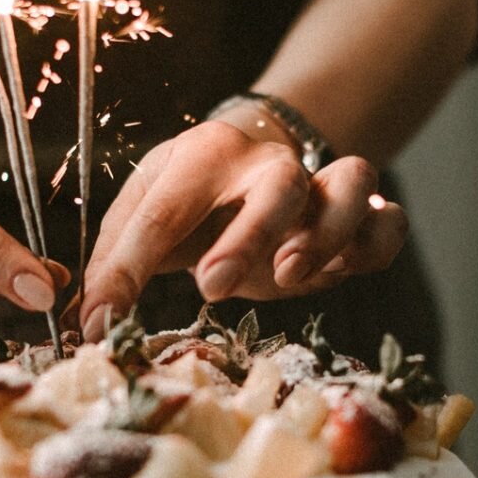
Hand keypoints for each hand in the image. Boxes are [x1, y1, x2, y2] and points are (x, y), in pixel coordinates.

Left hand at [80, 120, 405, 338]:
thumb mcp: (142, 212)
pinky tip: (350, 268)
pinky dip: (379, 241)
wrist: (254, 155)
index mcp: (203, 156)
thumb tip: (88, 322)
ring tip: (292, 276)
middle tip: (212, 286)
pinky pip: (389, 219)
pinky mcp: (359, 217)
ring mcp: (321, 186)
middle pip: (277, 184)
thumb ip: (114, 262)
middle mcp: (268, 164)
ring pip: (351, 182)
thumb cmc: (190, 197)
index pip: (162, 212)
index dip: (126, 270)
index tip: (99, 321)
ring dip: (328, 231)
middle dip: (249, 236)